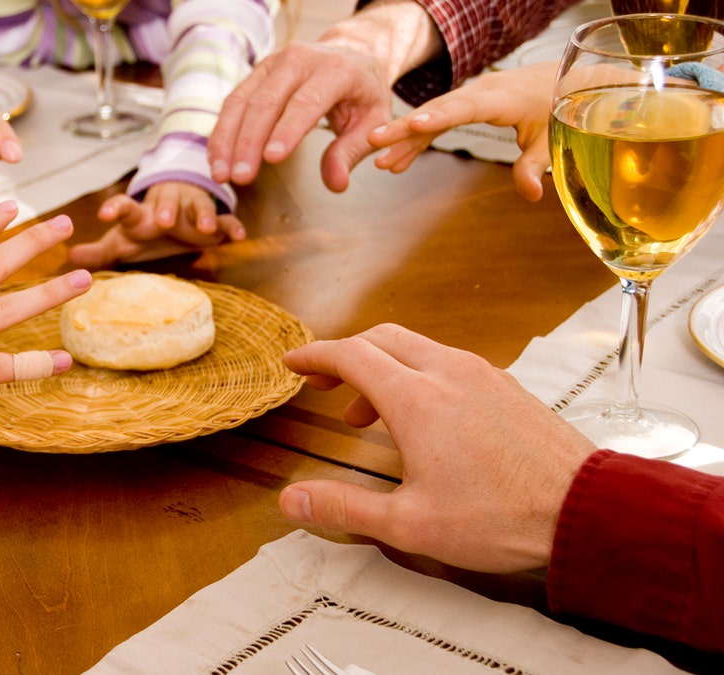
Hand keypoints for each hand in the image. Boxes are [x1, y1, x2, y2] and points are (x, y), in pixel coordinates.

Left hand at [68, 182, 245, 268]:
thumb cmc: (146, 229)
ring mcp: (192, 211)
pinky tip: (239, 237)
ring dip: (202, 215)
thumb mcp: (123, 240)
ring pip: (198, 207)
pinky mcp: (215, 222)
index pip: (124, 207)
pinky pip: (226, 221)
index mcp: (140, 214)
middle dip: (165, 209)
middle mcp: (166, 207)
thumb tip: (69, 256)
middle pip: (165, 203)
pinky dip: (232, 227)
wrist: (180, 210)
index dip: (114, 208)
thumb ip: (99, 251)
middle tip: (162, 221)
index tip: (103, 214)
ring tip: (206, 227)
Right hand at [208, 40, 395, 192]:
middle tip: (240, 177)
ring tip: (220, 174)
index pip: (305, 102)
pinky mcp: (256, 74)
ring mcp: (272, 65)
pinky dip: (222, 132)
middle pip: (266, 102)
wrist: (350, 53)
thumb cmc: (362, 92)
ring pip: (241, 101)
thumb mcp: (372, 121)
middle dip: (249, 142)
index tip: (271, 159)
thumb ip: (351, 152)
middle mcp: (298, 61)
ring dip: (227, 140)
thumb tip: (336, 184)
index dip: (287, 130)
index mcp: (333, 70)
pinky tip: (216, 159)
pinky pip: (233, 102)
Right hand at [278, 324, 596, 572]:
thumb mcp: (409, 523)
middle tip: (324, 383)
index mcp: (416, 398)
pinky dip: (419, 375)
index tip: (293, 364)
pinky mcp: (508, 388)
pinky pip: (450, 363)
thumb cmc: (500, 518)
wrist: (585, 510)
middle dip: (347, 354)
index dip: (315, 355)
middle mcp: (448, 373)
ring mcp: (483, 375)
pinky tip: (424, 419)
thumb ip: (344, 507)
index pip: (351, 354)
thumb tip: (291, 500)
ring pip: (418, 348)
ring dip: (384, 368)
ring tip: (368, 415)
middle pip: (382, 338)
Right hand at [369, 62, 556, 201]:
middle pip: (437, 110)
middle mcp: (480, 92)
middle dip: (405, 127)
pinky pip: (435, 121)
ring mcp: (468, 97)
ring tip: (380, 160)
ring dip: (404, 137)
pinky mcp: (462, 104)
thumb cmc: (556, 108)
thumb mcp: (550, 138)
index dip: (441, 117)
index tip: (415, 125)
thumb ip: (535, 165)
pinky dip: (417, 140)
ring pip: (430, 116)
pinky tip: (398, 160)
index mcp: (504, 98)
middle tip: (375, 142)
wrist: (560, 80)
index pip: (467, 108)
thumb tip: (531, 194)